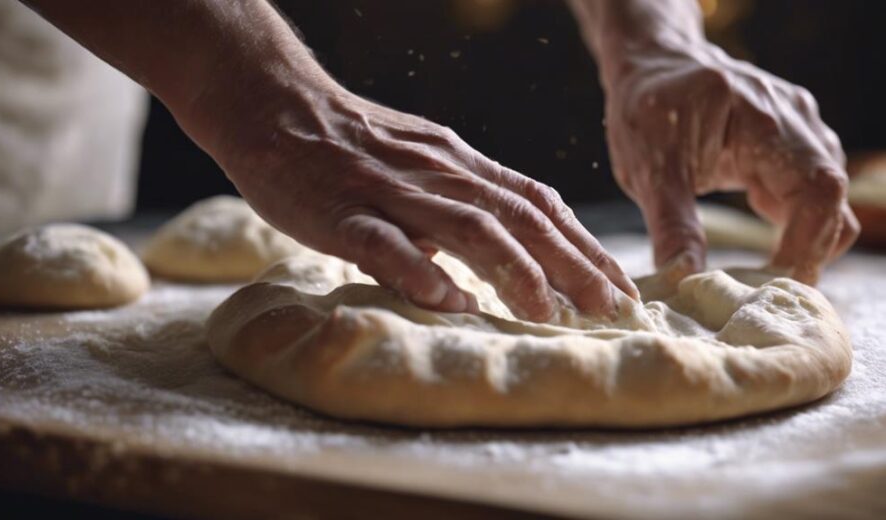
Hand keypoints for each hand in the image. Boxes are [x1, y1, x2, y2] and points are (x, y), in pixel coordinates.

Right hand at [191, 79, 637, 321]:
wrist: (274, 104)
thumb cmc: (348, 144)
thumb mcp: (419, 167)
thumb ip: (455, 209)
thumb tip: (489, 266)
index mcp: (460, 165)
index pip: (537, 203)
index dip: (584, 245)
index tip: (619, 285)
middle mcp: (439, 174)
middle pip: (521, 217)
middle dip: (572, 264)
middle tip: (612, 308)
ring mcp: (392, 190)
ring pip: (467, 226)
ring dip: (514, 269)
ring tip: (548, 313)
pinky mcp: (342, 211)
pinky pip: (385, 242)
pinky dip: (420, 270)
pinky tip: (449, 300)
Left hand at [603, 42, 857, 282]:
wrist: (653, 68)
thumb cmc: (646, 112)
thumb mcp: (648, 171)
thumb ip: (671, 225)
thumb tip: (684, 280)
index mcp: (759, 120)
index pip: (814, 189)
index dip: (805, 243)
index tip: (776, 284)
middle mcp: (794, 118)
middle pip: (831, 194)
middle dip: (808, 248)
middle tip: (769, 291)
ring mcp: (800, 126)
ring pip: (827, 193)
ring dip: (804, 236)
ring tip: (764, 277)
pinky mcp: (795, 138)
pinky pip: (812, 186)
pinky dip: (795, 221)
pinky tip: (765, 249)